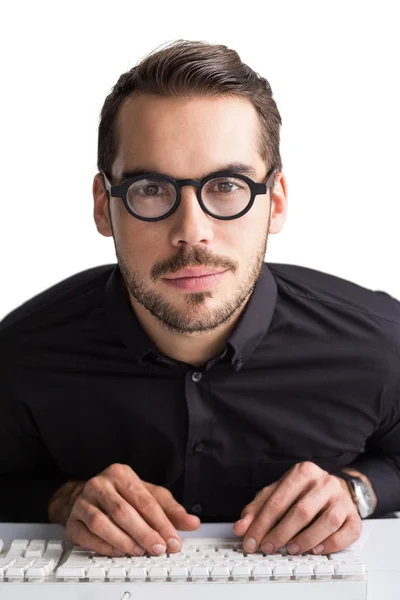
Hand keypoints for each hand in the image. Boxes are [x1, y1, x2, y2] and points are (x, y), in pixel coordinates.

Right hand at [50, 464, 199, 556]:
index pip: (144, 500)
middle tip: (158, 549)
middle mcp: (100, 484)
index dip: (161, 523)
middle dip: (144, 533)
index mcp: (121, 474)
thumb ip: (171, 510)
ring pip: (102, 523)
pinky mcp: (72, 520)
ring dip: (123, 540)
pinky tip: (119, 551)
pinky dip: (103, 546)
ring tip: (139, 551)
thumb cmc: (122, 496)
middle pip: (124, 511)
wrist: (85, 496)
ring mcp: (83, 502)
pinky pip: (86, 535)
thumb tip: (193, 522)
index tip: (173, 541)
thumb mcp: (149, 496)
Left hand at [233, 461, 361, 554]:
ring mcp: (341, 499)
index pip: (277, 500)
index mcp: (302, 472)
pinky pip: (345, 533)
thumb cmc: (303, 493)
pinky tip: (315, 550)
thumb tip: (240, 528)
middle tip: (268, 548)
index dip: (261, 523)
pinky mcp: (354, 516)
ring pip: (326, 522)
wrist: (337, 489)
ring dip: (305, 540)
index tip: (250, 541)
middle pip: (300, 511)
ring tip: (290, 549)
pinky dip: (330, 544)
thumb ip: (257, 508)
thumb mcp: (278, 493)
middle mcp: (324, 482)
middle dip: (280, 533)